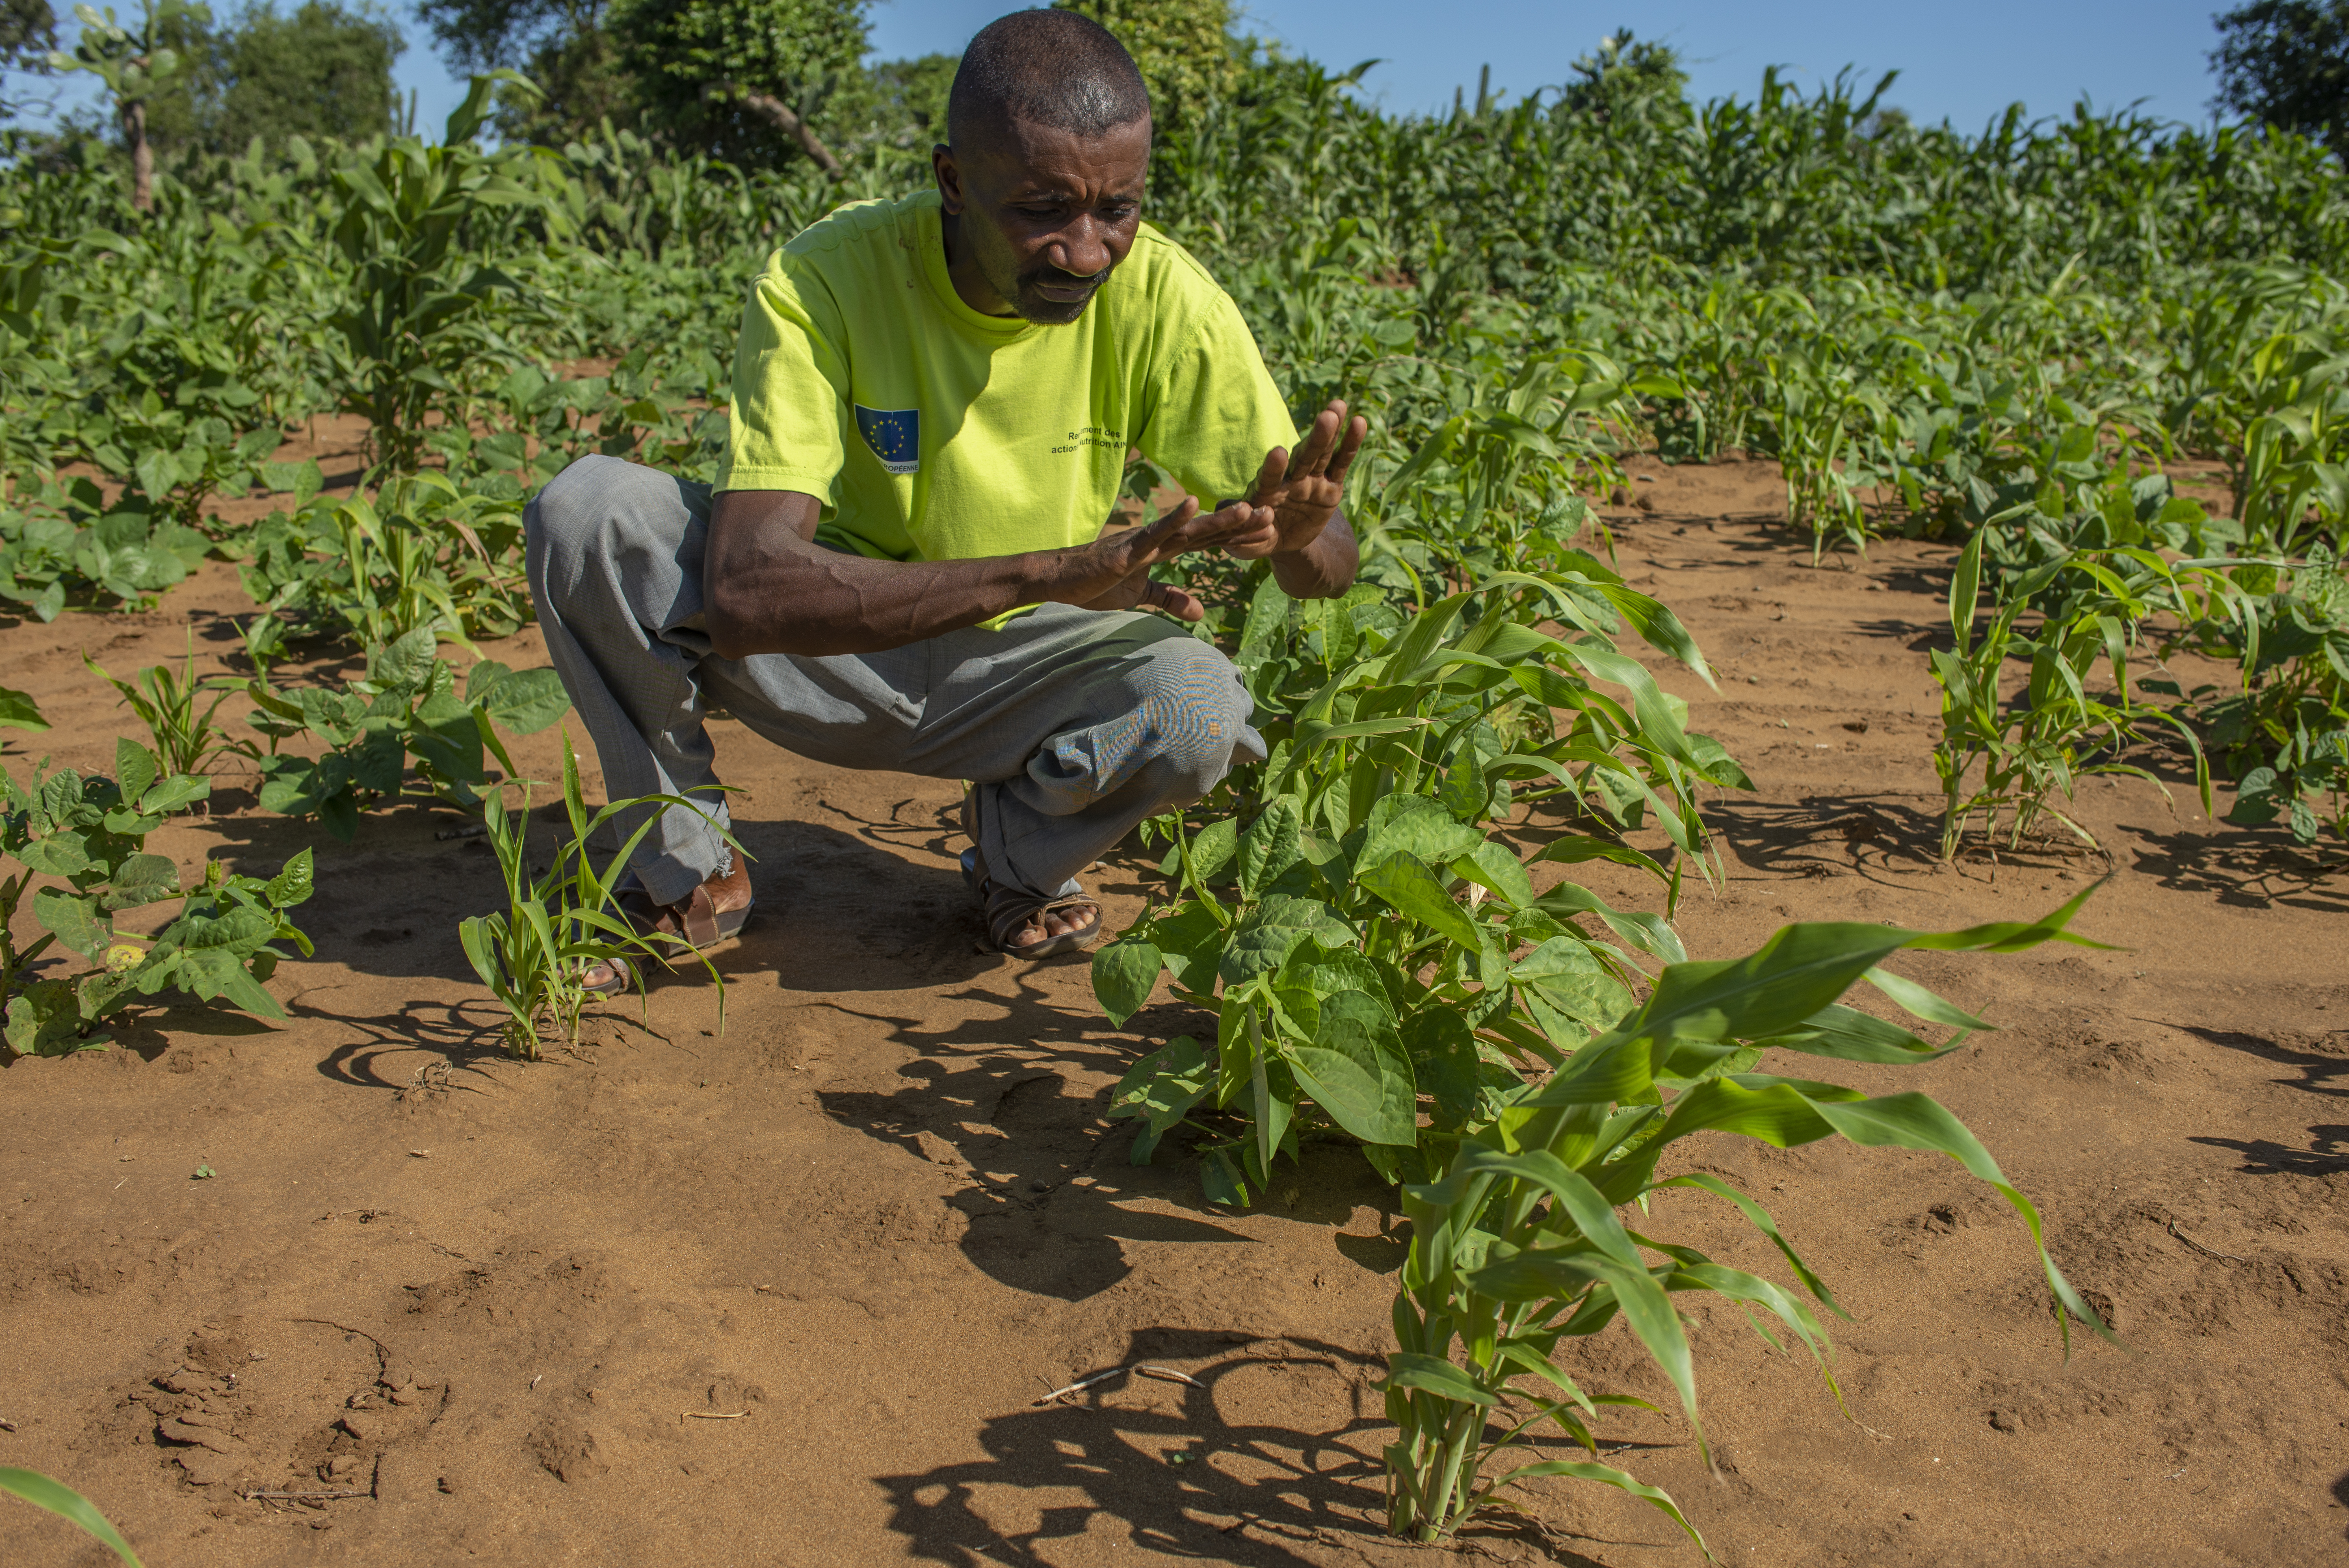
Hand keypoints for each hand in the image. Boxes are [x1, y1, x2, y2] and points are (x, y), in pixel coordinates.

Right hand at [1057, 493, 1272, 620]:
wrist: (1057, 583)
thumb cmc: (1094, 585)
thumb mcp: (1140, 596)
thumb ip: (1170, 598)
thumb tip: (1201, 612)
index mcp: (1162, 549)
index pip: (1207, 541)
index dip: (1237, 535)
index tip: (1267, 529)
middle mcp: (1158, 539)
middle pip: (1205, 531)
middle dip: (1239, 524)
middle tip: (1274, 513)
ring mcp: (1143, 542)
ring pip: (1187, 529)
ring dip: (1218, 520)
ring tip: (1249, 508)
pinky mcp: (1127, 550)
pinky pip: (1154, 532)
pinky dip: (1173, 518)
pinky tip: (1193, 504)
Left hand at [1220, 399, 1368, 560]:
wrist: (1285, 538)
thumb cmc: (1261, 536)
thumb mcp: (1250, 544)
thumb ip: (1243, 542)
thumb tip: (1238, 537)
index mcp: (1266, 491)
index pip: (1269, 478)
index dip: (1273, 467)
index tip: (1278, 453)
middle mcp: (1289, 480)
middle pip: (1302, 457)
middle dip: (1314, 439)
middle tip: (1326, 417)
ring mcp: (1311, 479)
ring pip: (1321, 454)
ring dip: (1330, 432)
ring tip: (1338, 407)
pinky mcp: (1330, 485)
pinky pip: (1341, 463)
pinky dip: (1349, 444)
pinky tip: (1359, 423)